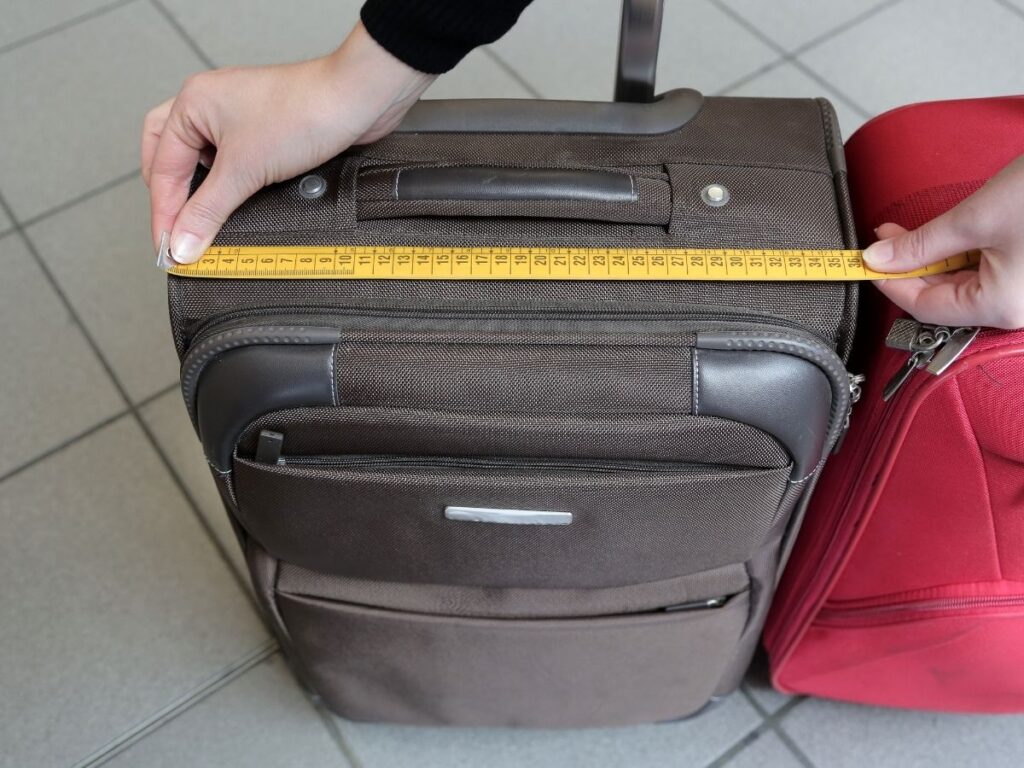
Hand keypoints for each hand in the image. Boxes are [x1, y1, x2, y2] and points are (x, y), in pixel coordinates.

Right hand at [142, 22, 434, 262]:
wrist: (355, 102)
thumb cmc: (303, 113)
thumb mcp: (244, 170)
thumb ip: (208, 211)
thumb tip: (181, 243)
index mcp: (191, 103)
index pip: (162, 167)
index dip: (164, 213)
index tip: (168, 249)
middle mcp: (209, 106)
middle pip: (170, 156)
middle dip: (170, 195)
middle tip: (175, 232)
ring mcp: (237, 118)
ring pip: (201, 159)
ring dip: (199, 191)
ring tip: (202, 223)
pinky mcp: (264, 132)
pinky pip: (233, 163)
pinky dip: (228, 186)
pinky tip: (234, 206)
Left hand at [863, 155, 1023, 328]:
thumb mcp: (974, 217)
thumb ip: (921, 244)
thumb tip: (878, 259)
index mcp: (1001, 307)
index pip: (925, 307)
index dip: (891, 284)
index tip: (867, 261)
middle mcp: (1017, 309)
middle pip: (944, 299)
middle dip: (910, 269)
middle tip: (885, 238)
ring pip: (965, 286)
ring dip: (934, 260)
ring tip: (909, 232)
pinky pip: (988, 275)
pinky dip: (961, 256)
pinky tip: (946, 236)